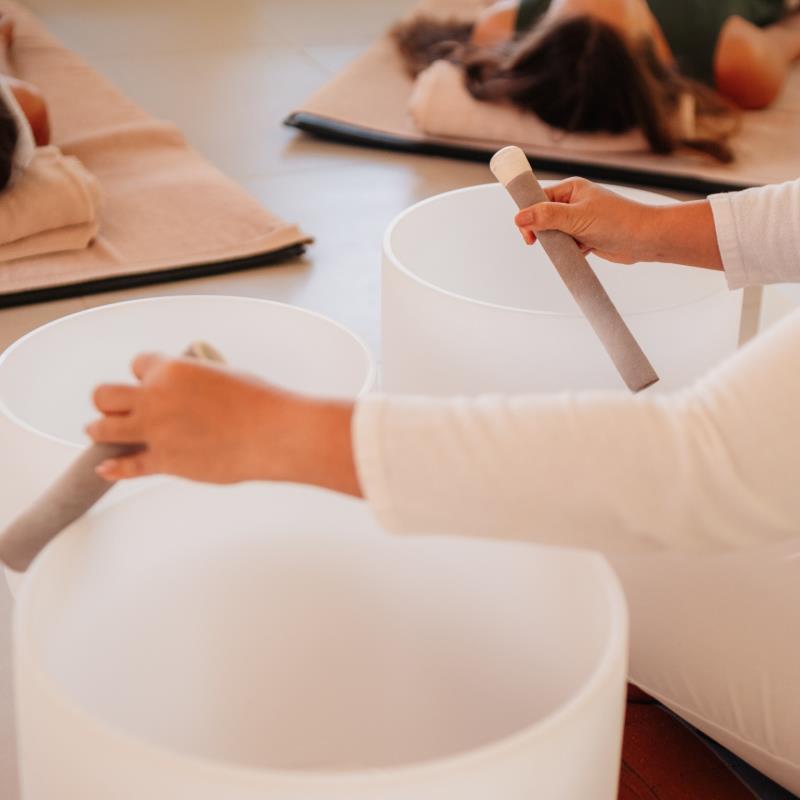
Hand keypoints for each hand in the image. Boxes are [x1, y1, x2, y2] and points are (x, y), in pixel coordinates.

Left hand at [86, 353, 361, 494]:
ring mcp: (157, 431)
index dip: (143, 375)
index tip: (149, 383)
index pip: (138, 364)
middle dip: (109, 400)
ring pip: (102, 427)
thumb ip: (194, 384)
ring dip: (101, 429)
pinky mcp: (166, 461)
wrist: (278, 434)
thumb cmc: (261, 403)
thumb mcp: (223, 376)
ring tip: (101, 431)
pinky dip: (113, 467)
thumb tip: (187, 397)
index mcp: (172, 370)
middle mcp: (156, 398)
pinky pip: (126, 465)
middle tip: (116, 408)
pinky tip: (105, 468)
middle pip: (105, 394)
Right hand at [515, 178, 656, 263]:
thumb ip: (547, 216)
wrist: (645, 239)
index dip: (530, 214)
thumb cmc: (618, 221)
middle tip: (543, 242)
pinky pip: (567, 245)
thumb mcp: (576, 217)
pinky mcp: (585, 237)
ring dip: (558, 243)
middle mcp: (574, 203)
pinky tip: (581, 251)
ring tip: (571, 245)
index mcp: (571, 189)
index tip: (527, 231)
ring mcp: (580, 221)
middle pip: (544, 218)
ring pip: (555, 234)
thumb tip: (520, 217)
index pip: (539, 198)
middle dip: (543, 232)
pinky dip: (569, 251)